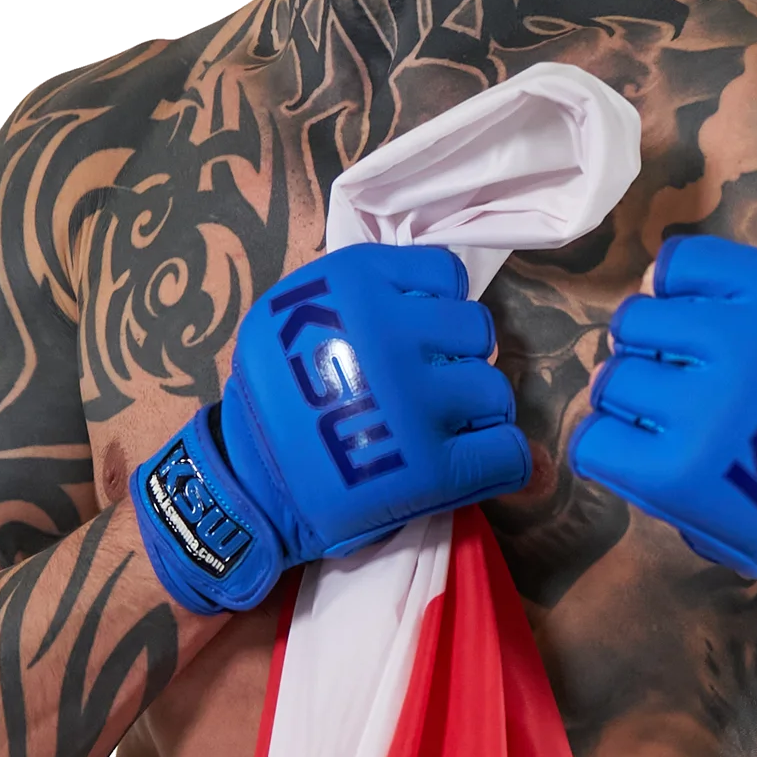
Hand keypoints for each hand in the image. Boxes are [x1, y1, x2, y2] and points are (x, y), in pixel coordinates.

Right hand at [132, 244, 527, 612]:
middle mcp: (391, 333)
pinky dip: (498, 459)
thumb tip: (446, 299)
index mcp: (357, 283)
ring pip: (495, 390)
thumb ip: (369, 296)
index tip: (417, 337)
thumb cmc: (279, 395)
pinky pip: (507, 452)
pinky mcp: (435, 467)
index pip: (446, 275)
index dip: (438, 309)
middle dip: (459, 358)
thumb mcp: (303, 312)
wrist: (249, 482)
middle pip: (477, 331)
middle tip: (429, 388)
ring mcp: (417, 401)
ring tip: (441, 428)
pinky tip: (470, 463)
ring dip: (477, 410)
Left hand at [570, 234, 756, 665]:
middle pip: (633, 320)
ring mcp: (708, 409)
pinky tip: (644, 456)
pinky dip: (609, 448)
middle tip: (683, 385)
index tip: (702, 332)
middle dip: (646, 350)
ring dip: (628, 401)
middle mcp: (745, 344)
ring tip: (668, 423)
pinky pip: (594, 440)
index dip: (676, 299)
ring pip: (609, 379)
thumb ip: (728, 290)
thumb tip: (646, 281)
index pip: (677, 264)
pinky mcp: (676, 470)